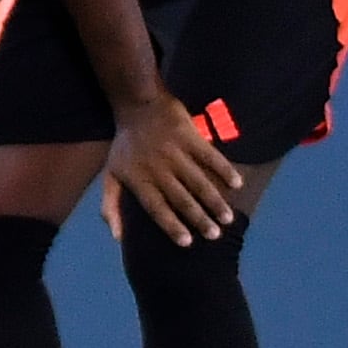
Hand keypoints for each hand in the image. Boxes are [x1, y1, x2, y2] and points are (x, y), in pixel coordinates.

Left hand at [104, 92, 242, 244]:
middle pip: (181, 198)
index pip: (156, 208)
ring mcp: (174, 152)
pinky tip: (237, 183)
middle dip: (199, 218)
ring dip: (214, 200)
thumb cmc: (125, 146)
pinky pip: (210, 156)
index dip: (171, 225)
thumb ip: (110, 206)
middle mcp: (157, 168)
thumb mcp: (110, 175)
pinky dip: (224, 169)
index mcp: (138, 179)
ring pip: (198, 181)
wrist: (137, 105)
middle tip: (215, 236)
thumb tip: (117, 238)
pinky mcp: (189, 136)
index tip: (187, 242)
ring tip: (227, 218)